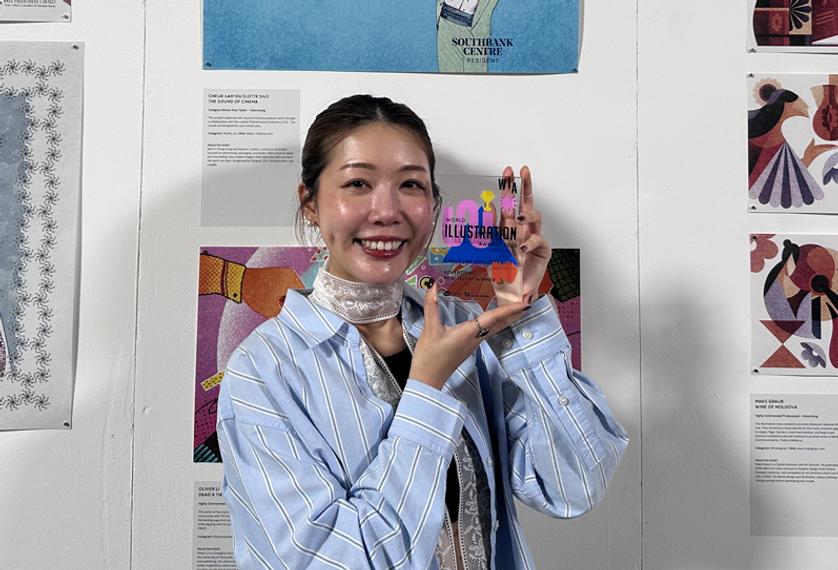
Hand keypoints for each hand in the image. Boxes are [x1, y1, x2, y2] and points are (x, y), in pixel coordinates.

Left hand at [241, 267, 303, 317]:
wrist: (239, 280)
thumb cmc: (253, 293)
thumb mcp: (270, 309)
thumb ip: (284, 314)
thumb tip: (292, 320)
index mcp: (291, 280)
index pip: (304, 297)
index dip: (300, 307)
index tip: (296, 315)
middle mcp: (290, 273)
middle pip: (299, 293)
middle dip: (294, 303)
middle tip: (287, 311)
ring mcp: (284, 272)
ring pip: (293, 289)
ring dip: (289, 298)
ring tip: (280, 305)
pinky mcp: (278, 273)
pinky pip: (287, 285)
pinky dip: (284, 292)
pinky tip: (277, 298)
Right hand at [409, 284, 529, 389]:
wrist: (427, 380)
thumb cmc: (429, 357)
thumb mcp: (429, 329)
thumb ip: (432, 306)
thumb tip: (433, 286)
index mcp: (469, 333)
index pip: (493, 318)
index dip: (509, 309)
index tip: (524, 303)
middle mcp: (475, 339)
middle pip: (500, 324)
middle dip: (513, 313)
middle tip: (527, 301)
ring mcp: (473, 344)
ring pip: (494, 328)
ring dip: (506, 318)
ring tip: (515, 307)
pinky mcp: (468, 347)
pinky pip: (487, 332)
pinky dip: (495, 323)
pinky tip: (493, 318)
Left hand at [493, 165, 550, 305]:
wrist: (512, 294)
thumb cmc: (502, 272)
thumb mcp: (489, 250)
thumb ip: (488, 230)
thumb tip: (485, 209)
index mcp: (509, 227)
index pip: (510, 202)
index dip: (509, 187)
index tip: (507, 172)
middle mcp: (522, 229)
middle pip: (526, 202)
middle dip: (525, 185)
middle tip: (523, 171)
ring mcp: (533, 238)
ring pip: (535, 216)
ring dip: (526, 214)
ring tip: (517, 218)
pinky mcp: (543, 250)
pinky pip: (538, 239)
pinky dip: (528, 241)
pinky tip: (520, 247)